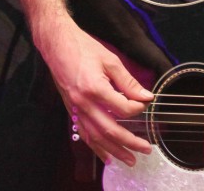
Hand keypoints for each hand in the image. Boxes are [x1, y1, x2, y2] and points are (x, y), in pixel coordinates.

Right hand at [38, 19, 153, 166]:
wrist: (57, 45)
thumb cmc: (83, 48)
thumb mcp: (110, 60)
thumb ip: (128, 82)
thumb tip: (146, 97)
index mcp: (95, 88)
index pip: (122, 108)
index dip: (137, 109)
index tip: (144, 105)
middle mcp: (83, 102)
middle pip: (109, 129)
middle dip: (129, 142)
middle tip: (145, 149)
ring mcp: (75, 108)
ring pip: (96, 136)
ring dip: (113, 150)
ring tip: (129, 159)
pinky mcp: (71, 110)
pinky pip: (83, 133)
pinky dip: (95, 147)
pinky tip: (106, 155)